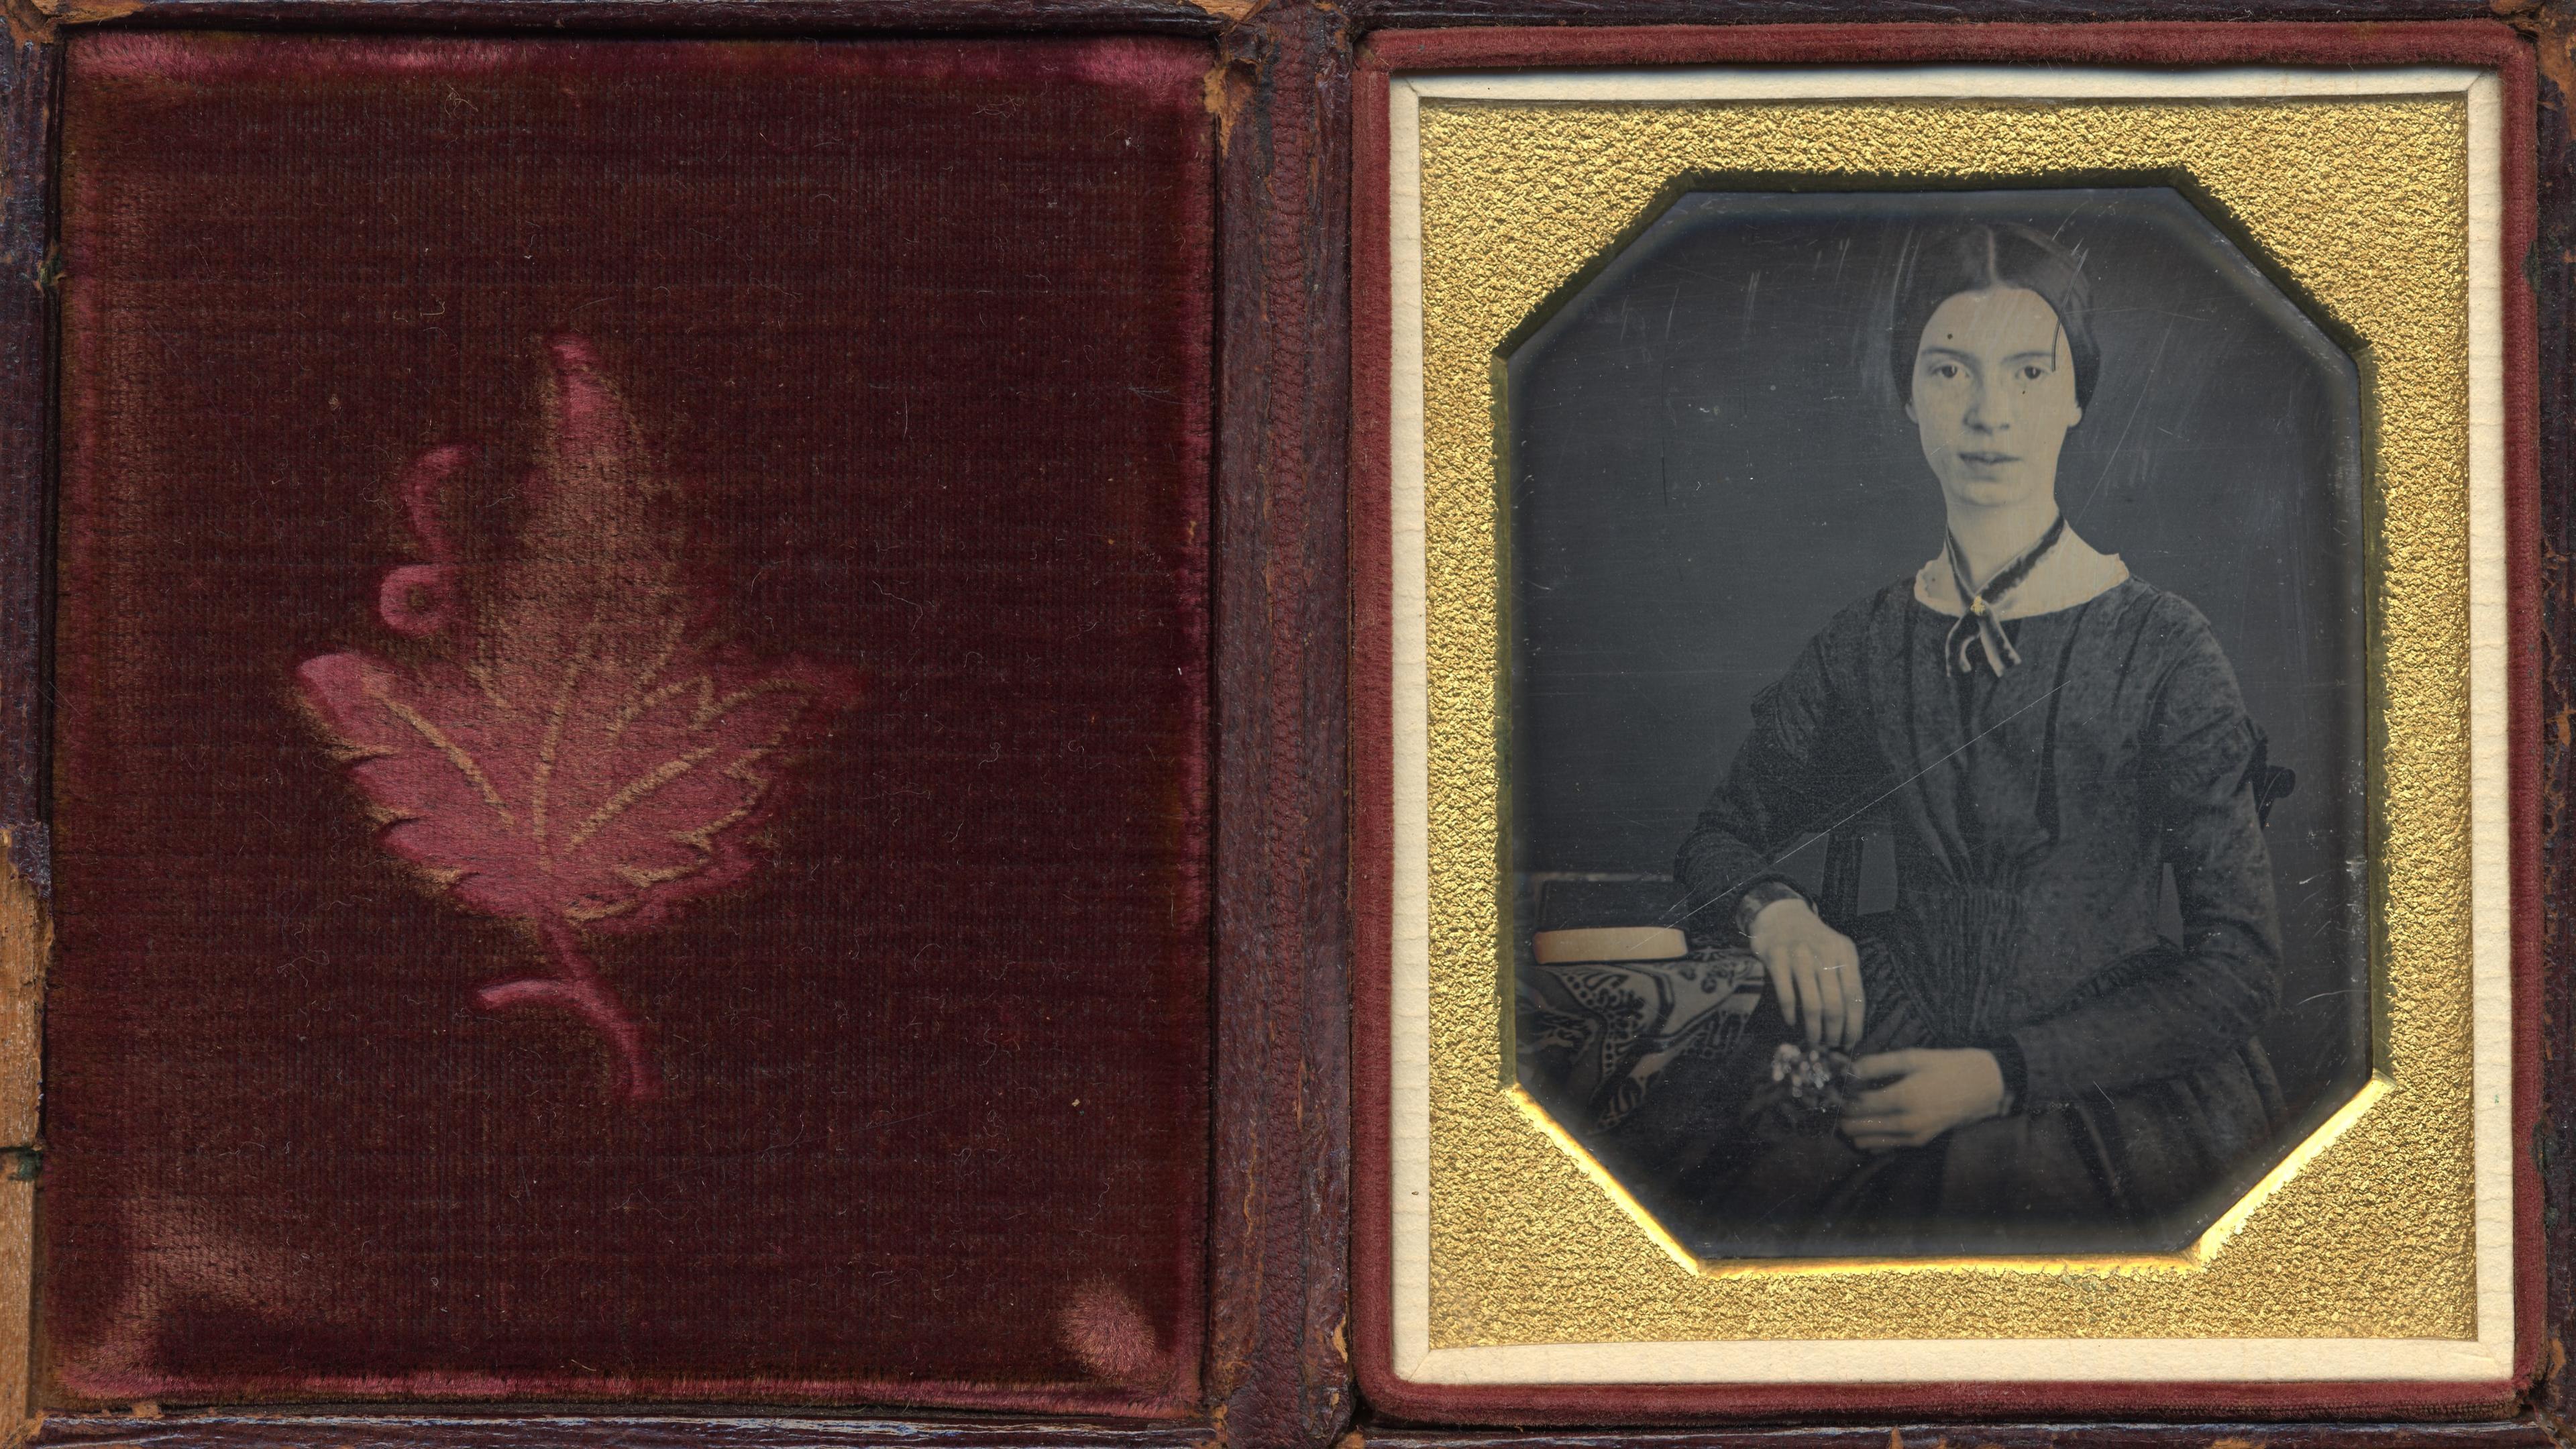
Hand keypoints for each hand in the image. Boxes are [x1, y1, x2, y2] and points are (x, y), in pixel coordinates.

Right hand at [1745, 896, 1863, 1048]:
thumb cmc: (1812, 941)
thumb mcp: (1835, 951)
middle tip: (1830, 1045)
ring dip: (1814, 1029)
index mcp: (1845, 952)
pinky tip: (1791, 1022)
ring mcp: (1799, 954)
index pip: (1855, 995)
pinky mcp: (1776, 957)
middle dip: (1834, 1031)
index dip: (1854, 1023)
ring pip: (1812, 1004)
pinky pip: (1787, 995)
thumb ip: (1844, 979)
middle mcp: (1825, 952)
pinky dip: (1790, 1014)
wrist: (1780, 914)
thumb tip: (1850, 1023)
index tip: (1851, 1042)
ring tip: (1813, 1040)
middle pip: (1835, 1004)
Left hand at [1840, 1049, 2006, 1150]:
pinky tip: (1866, 1123)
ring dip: (1852, 1127)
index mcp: (1903, 1098)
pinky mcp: (1919, 1142)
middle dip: (1841, 1114)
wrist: (1984, 1087)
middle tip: (1836, 1100)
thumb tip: (1848, 1069)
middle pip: (1855, 1126)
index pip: (1855, 1105)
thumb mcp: (1913, 1057)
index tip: (1833, 1087)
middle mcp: (1906, 1123)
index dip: (1839, 1097)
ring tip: (1849, 1110)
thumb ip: (1877, 1064)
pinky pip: (1883, 1147)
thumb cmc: (1948, 1067)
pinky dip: (1869, 1137)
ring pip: (1865, 1141)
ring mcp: (1913, 1137)